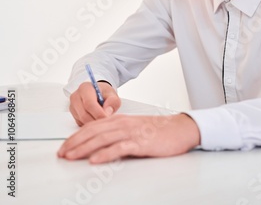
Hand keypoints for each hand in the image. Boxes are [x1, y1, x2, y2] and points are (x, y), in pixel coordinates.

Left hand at [58, 113, 200, 162]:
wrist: (180, 129)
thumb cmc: (158, 131)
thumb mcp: (134, 129)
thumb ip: (118, 134)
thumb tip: (100, 146)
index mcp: (120, 120)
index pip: (92, 126)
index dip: (76, 136)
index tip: (64, 146)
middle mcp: (123, 123)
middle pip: (93, 131)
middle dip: (75, 142)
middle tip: (61, 153)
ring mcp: (131, 132)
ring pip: (102, 139)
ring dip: (84, 148)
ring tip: (71, 156)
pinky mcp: (140, 143)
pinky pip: (119, 148)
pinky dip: (105, 154)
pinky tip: (95, 160)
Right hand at [69, 82, 120, 125]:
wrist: (98, 93)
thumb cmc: (104, 93)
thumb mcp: (112, 94)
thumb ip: (112, 102)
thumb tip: (107, 112)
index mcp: (85, 88)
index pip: (89, 104)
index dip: (98, 113)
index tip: (107, 118)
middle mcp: (76, 97)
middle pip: (84, 115)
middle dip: (96, 120)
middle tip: (107, 121)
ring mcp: (73, 106)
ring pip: (82, 121)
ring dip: (94, 123)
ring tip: (102, 118)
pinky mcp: (73, 115)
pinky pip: (81, 124)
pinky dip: (90, 125)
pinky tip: (96, 118)